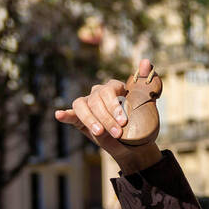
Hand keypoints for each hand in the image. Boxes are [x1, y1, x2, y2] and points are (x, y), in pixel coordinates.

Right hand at [54, 58, 161, 173]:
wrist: (135, 146)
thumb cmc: (142, 124)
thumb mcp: (148, 104)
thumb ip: (146, 82)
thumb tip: (146, 61)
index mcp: (114, 87)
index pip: (109, 91)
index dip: (114, 106)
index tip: (123, 122)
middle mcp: (99, 93)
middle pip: (96, 101)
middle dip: (106, 118)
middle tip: (117, 133)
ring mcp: (88, 105)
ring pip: (82, 106)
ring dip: (90, 119)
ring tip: (99, 132)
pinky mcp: (80, 118)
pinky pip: (71, 114)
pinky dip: (65, 114)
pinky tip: (60, 115)